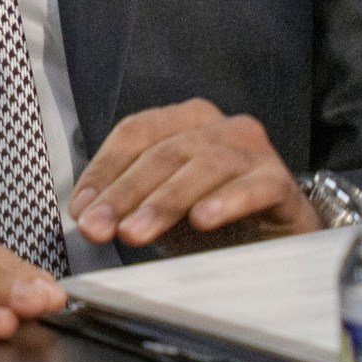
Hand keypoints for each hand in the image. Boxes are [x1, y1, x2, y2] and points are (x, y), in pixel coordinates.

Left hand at [70, 99, 317, 251]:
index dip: (103, 171)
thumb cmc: (214, 217)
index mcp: (184, 120)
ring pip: (203, 165)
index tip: (79, 210)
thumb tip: (85, 215)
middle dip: (124, 193)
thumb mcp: (162, 208)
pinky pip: (254, 186)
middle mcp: (219, 126)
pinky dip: (225, 201)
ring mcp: (253, 150)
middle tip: (97, 228)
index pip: (134, 134)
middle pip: (163, 152)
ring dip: (163, 201)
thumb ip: (127, 204)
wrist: (275, 240)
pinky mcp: (281, 182)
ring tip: (134, 232)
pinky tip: (201, 221)